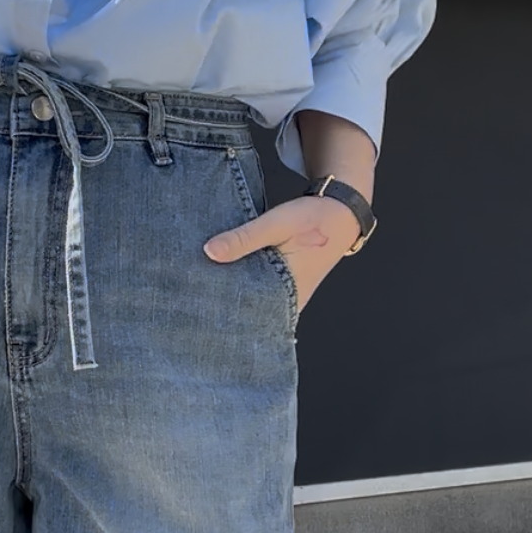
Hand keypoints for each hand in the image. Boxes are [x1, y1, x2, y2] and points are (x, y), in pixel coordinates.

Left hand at [203, 193, 359, 312]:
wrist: (341, 215)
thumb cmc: (312, 219)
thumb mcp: (276, 224)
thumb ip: (244, 238)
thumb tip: (209, 251)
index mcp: (287, 293)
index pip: (248, 317)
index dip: (222, 315)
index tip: (195, 309)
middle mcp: (288, 303)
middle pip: (248, 314)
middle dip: (222, 308)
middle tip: (190, 302)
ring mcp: (287, 298)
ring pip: (254, 305)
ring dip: (232, 297)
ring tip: (198, 292)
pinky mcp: (285, 288)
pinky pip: (259, 294)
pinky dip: (243, 288)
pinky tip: (221, 280)